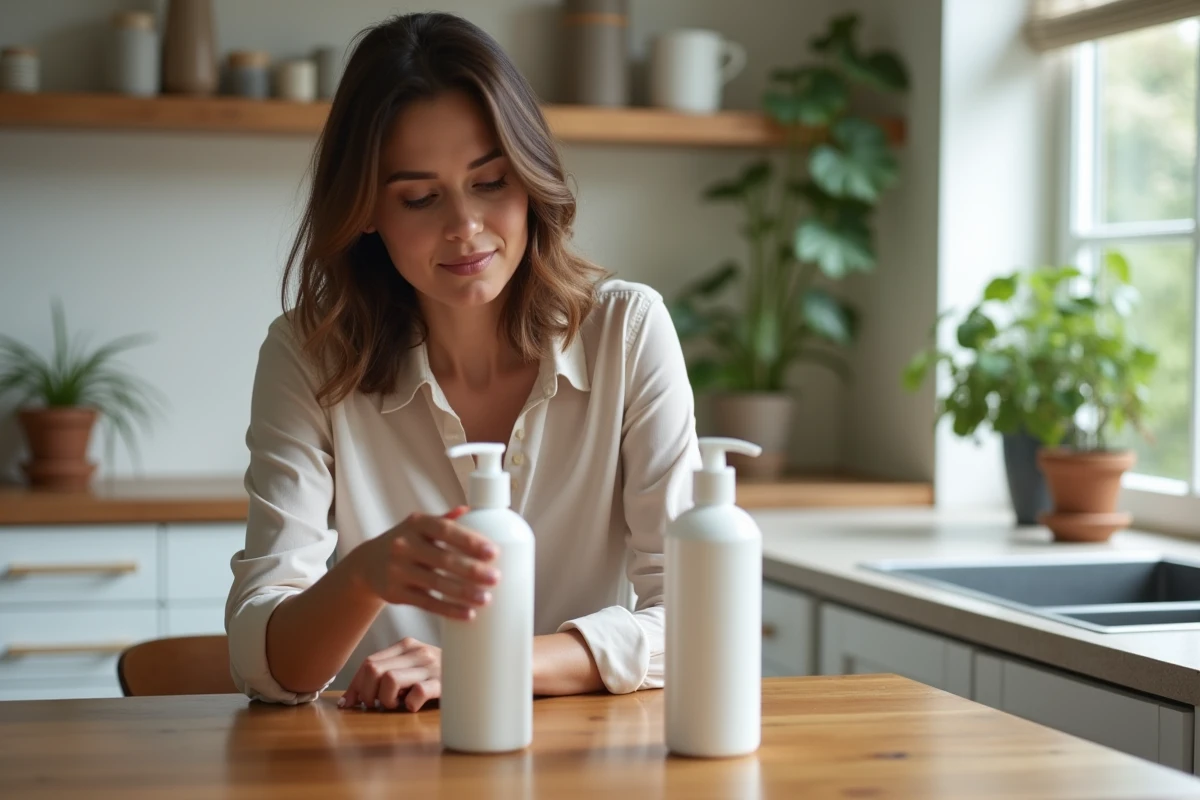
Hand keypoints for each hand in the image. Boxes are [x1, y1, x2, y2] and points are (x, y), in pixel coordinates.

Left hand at [339, 638, 441, 710]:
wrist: (477, 672)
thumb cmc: (437, 676)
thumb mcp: (411, 668)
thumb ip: (385, 674)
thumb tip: (348, 700)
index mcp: (406, 645)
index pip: (369, 662)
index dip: (355, 686)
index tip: (350, 704)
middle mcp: (417, 651)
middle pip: (373, 669)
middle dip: (367, 693)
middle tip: (377, 705)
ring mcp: (431, 666)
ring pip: (389, 680)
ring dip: (385, 699)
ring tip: (396, 705)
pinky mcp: (443, 682)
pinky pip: (417, 693)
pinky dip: (409, 704)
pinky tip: (413, 706)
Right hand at [353, 506, 499, 619]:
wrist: (367, 564)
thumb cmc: (406, 542)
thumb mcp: (420, 526)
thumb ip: (445, 519)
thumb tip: (472, 509)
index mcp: (417, 523)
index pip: (445, 530)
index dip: (469, 541)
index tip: (493, 552)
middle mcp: (404, 545)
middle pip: (443, 559)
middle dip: (471, 570)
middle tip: (495, 578)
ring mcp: (397, 570)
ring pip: (436, 584)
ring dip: (463, 592)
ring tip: (485, 598)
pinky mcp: (395, 593)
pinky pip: (426, 603)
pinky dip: (448, 610)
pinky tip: (468, 614)